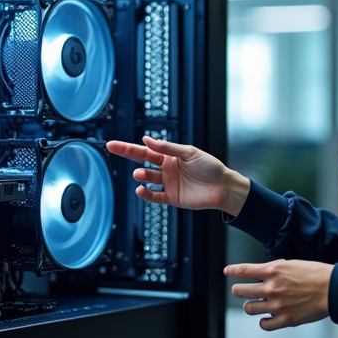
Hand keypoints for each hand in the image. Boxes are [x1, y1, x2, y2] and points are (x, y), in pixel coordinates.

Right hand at [106, 137, 249, 214]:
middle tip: (113, 148)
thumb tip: (147, 140)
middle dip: (127, 154)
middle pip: (143, 161)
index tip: (114, 144)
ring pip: (148, 178)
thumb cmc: (210, 167)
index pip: (147, 149)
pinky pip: (155, 196)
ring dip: (141, 175)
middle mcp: (167, 169)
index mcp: (171, 156)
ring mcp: (169, 183)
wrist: (223, 187)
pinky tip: (141, 190)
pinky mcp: (172, 197)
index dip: (130, 147)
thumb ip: (167, 148)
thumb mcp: (189, 153)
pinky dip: (146, 194)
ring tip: (139, 174)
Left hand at [226, 259, 331, 330]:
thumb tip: (264, 272)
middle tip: (240, 290)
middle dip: (238, 290)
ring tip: (255, 304)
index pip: (244, 270)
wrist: (333, 289)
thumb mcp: (293, 264)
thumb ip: (276, 269)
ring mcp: (277, 305)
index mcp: (273, 271)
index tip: (227, 271)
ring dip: (250, 305)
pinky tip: (267, 317)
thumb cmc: (317, 275)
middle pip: (240, 291)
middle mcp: (271, 288)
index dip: (232, 270)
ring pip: (249, 308)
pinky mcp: (285, 320)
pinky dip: (263, 321)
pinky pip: (264, 324)